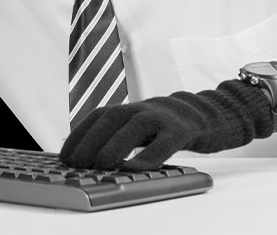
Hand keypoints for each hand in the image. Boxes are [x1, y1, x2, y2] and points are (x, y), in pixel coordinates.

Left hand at [59, 79, 273, 169]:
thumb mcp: (143, 126)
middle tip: (75, 163)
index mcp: (131, 109)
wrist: (212, 113)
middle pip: (110, 117)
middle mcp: (143, 108)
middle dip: (90, 139)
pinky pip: (165, 142)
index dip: (80, 133)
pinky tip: (136, 168)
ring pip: (134, 125)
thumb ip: (121, 136)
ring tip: (99, 165)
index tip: (64, 154)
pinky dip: (149, 154)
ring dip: (114, 144)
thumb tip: (89, 155)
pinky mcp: (184, 129)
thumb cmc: (170, 125)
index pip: (98, 116)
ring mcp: (164, 116)